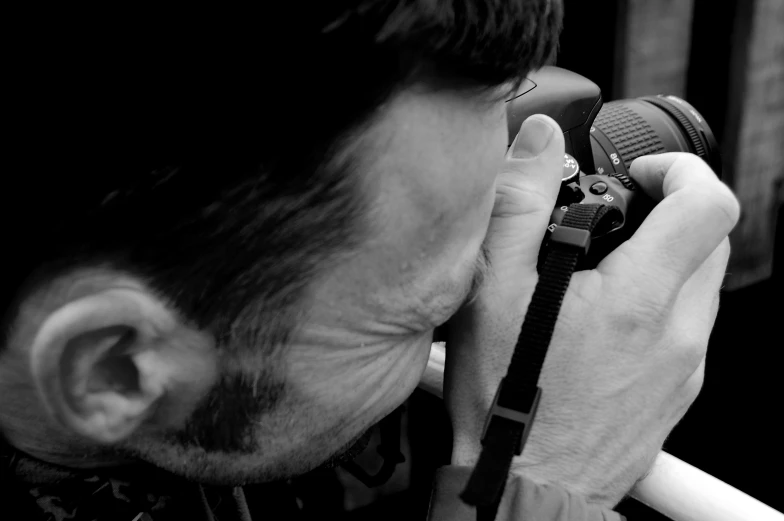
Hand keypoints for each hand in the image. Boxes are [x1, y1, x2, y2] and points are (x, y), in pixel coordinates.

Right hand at [443, 114, 739, 505]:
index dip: (680, 170)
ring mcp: (684, 366)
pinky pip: (687, 328)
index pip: (707, 203)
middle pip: (710, 241)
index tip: (640, 176)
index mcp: (638, 299)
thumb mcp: (490, 289)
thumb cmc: (507, 400)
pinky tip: (604, 324)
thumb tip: (539, 141)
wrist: (527, 483)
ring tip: (601, 275)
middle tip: (615, 220)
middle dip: (669, 213)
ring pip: (700, 285)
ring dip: (663, 261)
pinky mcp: (678, 392)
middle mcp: (677, 333)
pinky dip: (658, 306)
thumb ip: (518, 203)